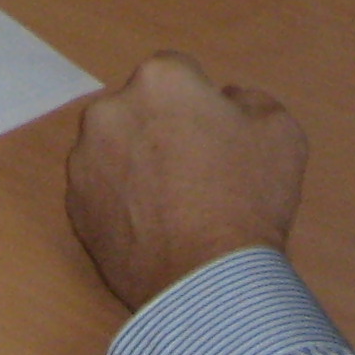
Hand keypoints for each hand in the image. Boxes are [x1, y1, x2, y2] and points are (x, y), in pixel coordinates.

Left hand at [66, 52, 306, 311]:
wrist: (207, 281)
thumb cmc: (248, 199)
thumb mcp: (280, 131)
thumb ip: (250, 99)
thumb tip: (226, 100)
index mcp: (160, 80)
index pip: (179, 73)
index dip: (201, 102)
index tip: (216, 135)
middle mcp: (110, 109)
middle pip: (140, 108)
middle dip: (162, 128)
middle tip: (196, 170)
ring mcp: (85, 160)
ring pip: (115, 147)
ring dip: (136, 162)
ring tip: (173, 204)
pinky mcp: (74, 206)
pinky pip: (102, 190)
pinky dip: (120, 201)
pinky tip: (152, 227)